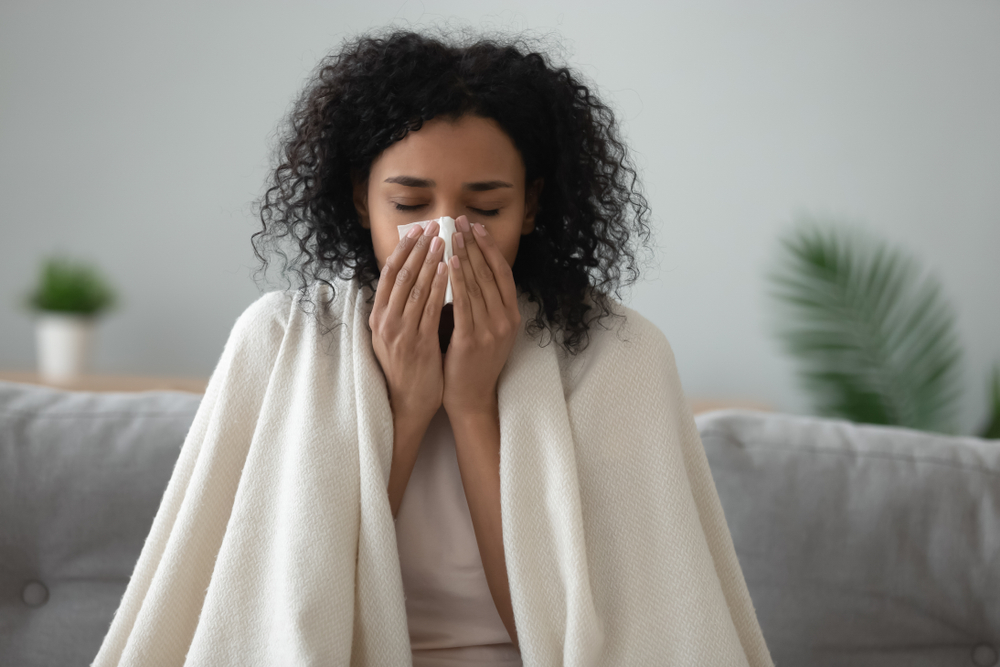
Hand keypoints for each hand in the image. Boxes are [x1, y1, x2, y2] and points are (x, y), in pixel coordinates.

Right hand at [369, 220, 448, 423]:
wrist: (406, 403)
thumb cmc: (406, 368)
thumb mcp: (393, 335)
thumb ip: (399, 309)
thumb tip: (411, 279)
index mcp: (377, 317)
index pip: (388, 274)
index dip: (403, 250)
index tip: (416, 231)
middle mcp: (385, 321)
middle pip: (400, 275)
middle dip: (418, 248)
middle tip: (434, 227)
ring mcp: (400, 332)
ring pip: (415, 287)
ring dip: (430, 261)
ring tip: (444, 241)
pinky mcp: (417, 343)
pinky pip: (429, 308)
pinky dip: (439, 286)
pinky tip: (449, 270)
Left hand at [443, 215, 520, 417]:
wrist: (471, 397)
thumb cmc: (472, 361)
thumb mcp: (486, 328)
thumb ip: (480, 302)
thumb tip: (465, 267)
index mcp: (511, 315)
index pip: (502, 272)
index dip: (489, 247)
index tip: (475, 227)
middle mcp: (506, 320)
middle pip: (489, 273)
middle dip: (473, 245)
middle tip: (460, 221)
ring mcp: (491, 330)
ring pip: (477, 284)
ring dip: (464, 256)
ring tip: (452, 235)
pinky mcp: (473, 340)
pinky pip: (464, 303)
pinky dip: (457, 281)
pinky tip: (448, 263)